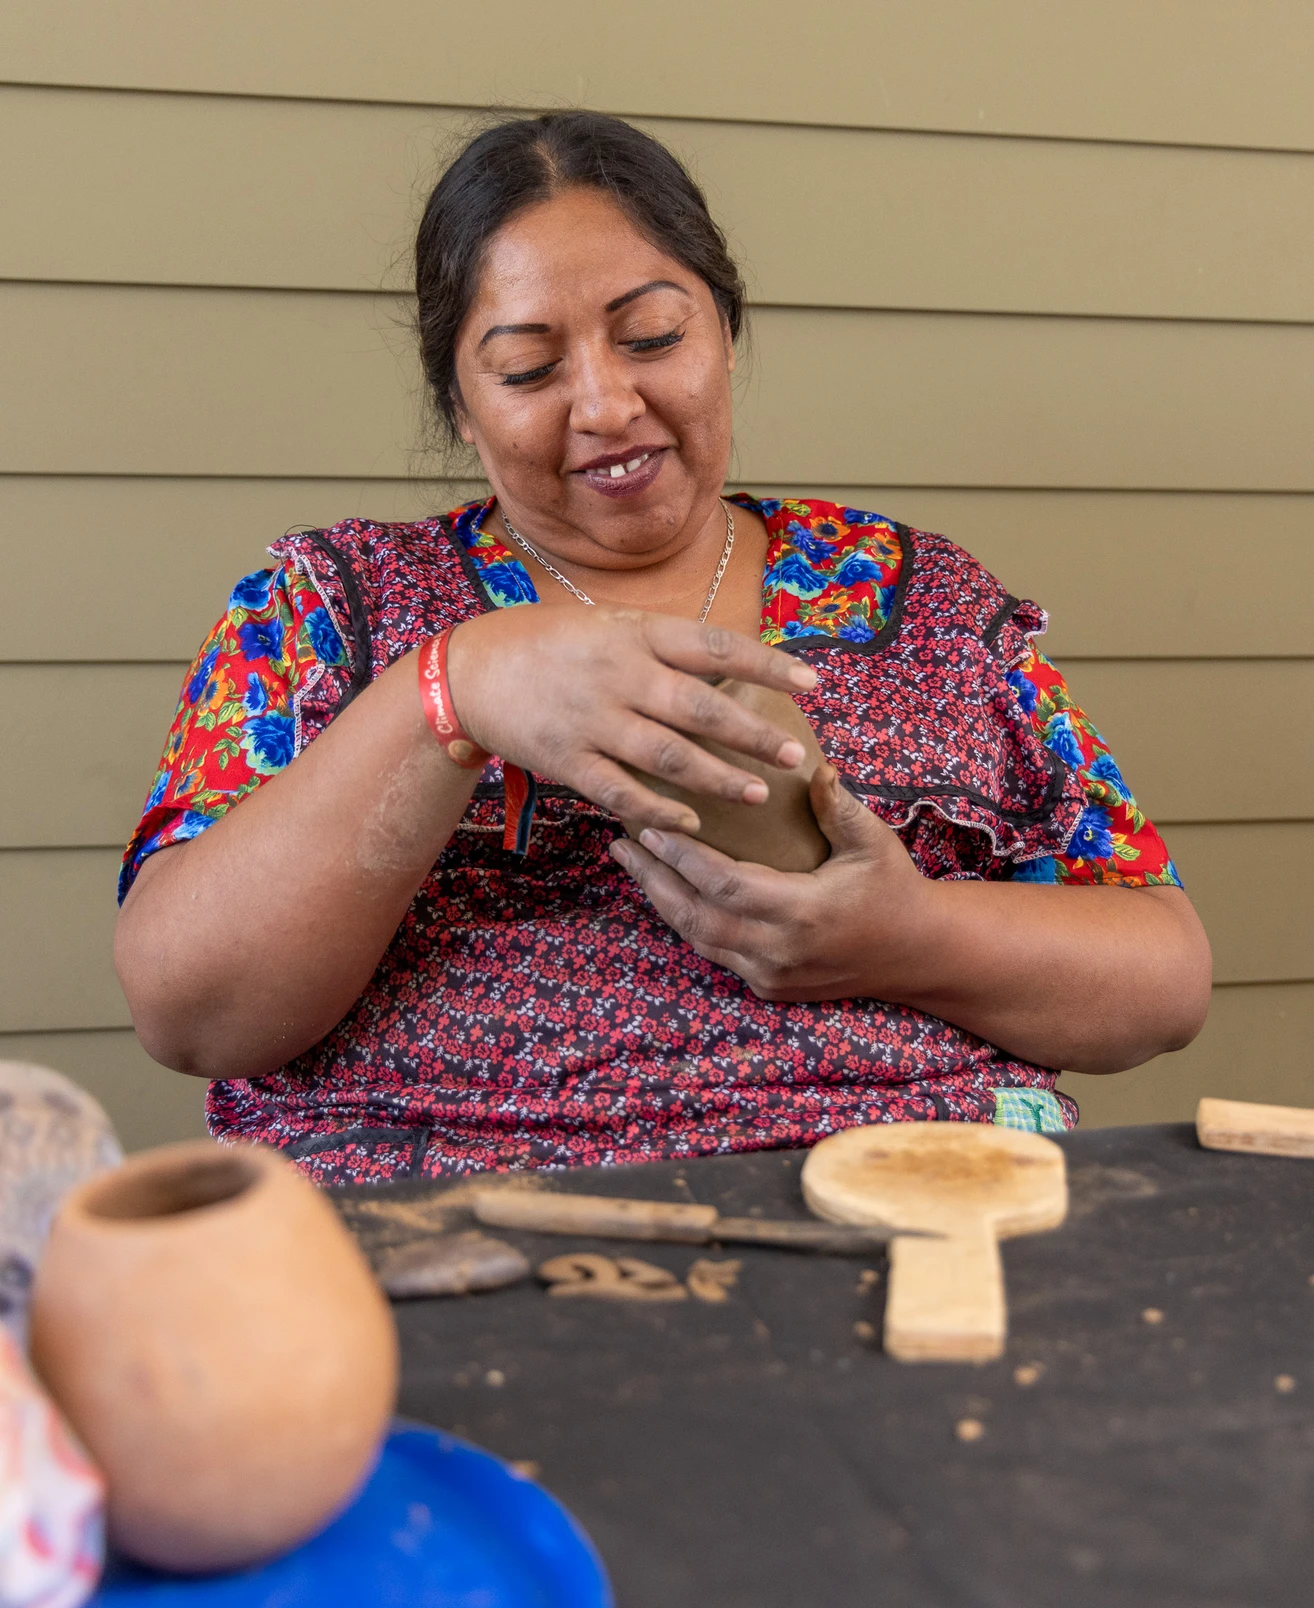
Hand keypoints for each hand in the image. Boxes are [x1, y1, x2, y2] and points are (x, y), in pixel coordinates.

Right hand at [444, 605, 817, 832]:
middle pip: (701, 708)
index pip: (715, 647)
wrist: (470, 672)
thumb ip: (661, 645)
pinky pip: (622, 792)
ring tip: (757, 793)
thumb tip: (728, 660)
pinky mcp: (569, 760)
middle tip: (793, 756)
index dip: (767, 666)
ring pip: (668, 756)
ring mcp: (593, 720)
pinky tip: (692, 821)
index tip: (812, 683)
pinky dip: (658, 809)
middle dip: (753, 735)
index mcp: (636, 635)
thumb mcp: (608, 624)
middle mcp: (620, 676)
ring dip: (718, 777)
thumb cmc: (549, 643)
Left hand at [608, 764, 933, 1000]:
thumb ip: (840, 806)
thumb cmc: (893, 888)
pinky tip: (669, 891)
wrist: (916, 954)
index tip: (650, 828)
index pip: (724, 885)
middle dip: (654, 880)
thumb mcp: (874, 842)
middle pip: (696, 917)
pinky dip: (689, 921)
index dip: (682, 858)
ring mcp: (771, 975)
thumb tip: (814, 765)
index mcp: (804, 911)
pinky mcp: (768, 987)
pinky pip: (715, 953)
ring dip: (663, 901)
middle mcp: (780, 951)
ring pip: (699, 940)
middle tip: (621, 844)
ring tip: (635, 865)